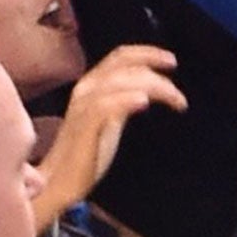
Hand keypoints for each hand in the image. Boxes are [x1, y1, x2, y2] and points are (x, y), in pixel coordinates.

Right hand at [33, 44, 185, 227]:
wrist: (58, 182)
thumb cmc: (85, 153)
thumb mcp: (108, 120)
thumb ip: (123, 102)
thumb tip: (148, 92)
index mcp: (91, 85)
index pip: (120, 57)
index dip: (147, 54)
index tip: (170, 62)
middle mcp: (86, 90)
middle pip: (123, 64)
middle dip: (155, 68)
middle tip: (178, 87)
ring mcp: (83, 107)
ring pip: (120, 81)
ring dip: (153, 87)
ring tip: (175, 100)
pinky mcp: (84, 127)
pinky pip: (106, 105)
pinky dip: (127, 100)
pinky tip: (144, 102)